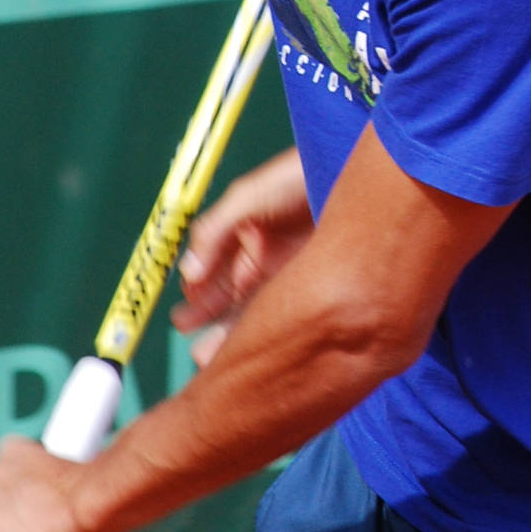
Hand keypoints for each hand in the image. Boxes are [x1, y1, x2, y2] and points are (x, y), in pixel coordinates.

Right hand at [172, 148, 313, 364]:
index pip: (212, 274)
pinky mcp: (315, 283)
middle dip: (212, 323)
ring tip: (217, 359)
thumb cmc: (294, 177)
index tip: (185, 318)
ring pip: (257, 310)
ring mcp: (290, 272)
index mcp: (242, 236)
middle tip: (199, 354)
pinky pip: (288, 313)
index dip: (198, 297)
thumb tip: (188, 273)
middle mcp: (263, 258)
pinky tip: (260, 350)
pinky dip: (272, 332)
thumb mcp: (247, 198)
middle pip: (231, 298)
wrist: (345, 171)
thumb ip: (214, 232)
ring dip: (237, 334)